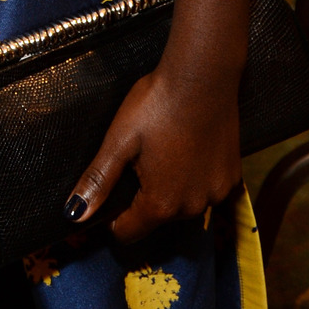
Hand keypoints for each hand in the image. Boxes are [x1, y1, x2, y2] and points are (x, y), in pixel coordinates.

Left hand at [65, 63, 241, 243]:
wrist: (202, 76)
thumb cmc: (156, 105)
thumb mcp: (119, 140)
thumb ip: (99, 180)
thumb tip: (75, 214)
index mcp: (161, 204)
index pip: (128, 233)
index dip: (114, 217)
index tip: (112, 191)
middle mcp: (192, 208)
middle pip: (157, 219)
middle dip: (144, 197)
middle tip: (139, 157)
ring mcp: (217, 194)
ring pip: (184, 206)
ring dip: (172, 189)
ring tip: (164, 150)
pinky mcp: (233, 179)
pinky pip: (207, 190)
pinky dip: (196, 179)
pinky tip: (189, 151)